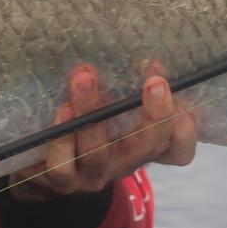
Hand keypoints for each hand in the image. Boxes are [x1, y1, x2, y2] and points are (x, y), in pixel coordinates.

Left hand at [9, 63, 197, 202]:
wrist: (41, 168)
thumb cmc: (84, 125)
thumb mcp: (111, 108)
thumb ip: (126, 87)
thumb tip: (139, 48)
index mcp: (142, 146)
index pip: (179, 151)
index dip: (185, 129)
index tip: (172, 90)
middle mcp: (123, 163)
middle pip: (148, 147)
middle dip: (155, 115)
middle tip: (155, 80)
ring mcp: (91, 174)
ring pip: (98, 153)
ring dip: (94, 113)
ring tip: (85, 77)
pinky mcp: (61, 179)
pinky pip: (62, 166)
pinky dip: (63, 139)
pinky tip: (63, 111)